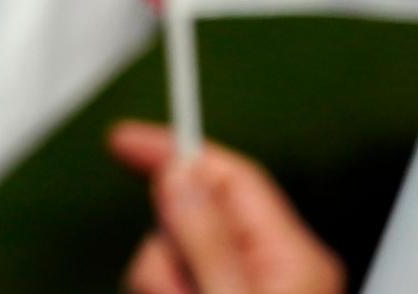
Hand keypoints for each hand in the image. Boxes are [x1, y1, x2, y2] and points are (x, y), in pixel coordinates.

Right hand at [108, 122, 345, 293]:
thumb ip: (206, 239)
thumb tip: (179, 172)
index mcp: (293, 258)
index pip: (231, 177)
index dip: (177, 150)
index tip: (124, 139)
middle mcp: (273, 272)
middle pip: (192, 221)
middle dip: (165, 254)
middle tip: (176, 292)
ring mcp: (246, 291)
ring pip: (173, 258)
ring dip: (160, 283)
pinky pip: (172, 284)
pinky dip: (161, 293)